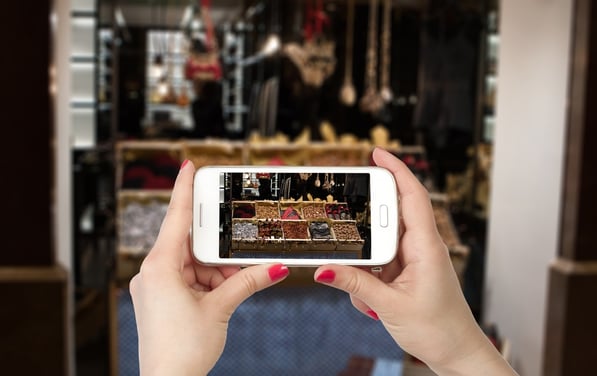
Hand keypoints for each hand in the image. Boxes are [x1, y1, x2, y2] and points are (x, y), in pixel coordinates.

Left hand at [129, 160, 289, 375]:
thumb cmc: (182, 350)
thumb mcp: (221, 308)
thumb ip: (249, 282)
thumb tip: (277, 267)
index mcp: (160, 266)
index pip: (176, 218)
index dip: (184, 188)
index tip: (188, 166)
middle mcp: (153, 272)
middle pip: (190, 244)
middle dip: (217, 252)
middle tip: (235, 254)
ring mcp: (155, 286)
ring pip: (192, 263)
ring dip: (216, 272)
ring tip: (232, 286)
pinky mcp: (160, 298)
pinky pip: (188, 278)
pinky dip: (208, 282)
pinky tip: (223, 292)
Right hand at [314, 148, 516, 374]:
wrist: (457, 353)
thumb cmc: (438, 329)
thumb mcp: (390, 306)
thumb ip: (355, 284)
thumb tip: (324, 269)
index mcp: (426, 246)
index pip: (413, 196)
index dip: (396, 170)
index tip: (376, 153)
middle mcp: (421, 247)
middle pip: (391, 214)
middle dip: (367, 220)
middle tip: (345, 221)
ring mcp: (414, 259)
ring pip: (380, 243)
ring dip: (366, 262)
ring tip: (368, 292)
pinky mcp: (407, 272)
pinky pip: (381, 263)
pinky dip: (369, 278)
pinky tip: (371, 302)